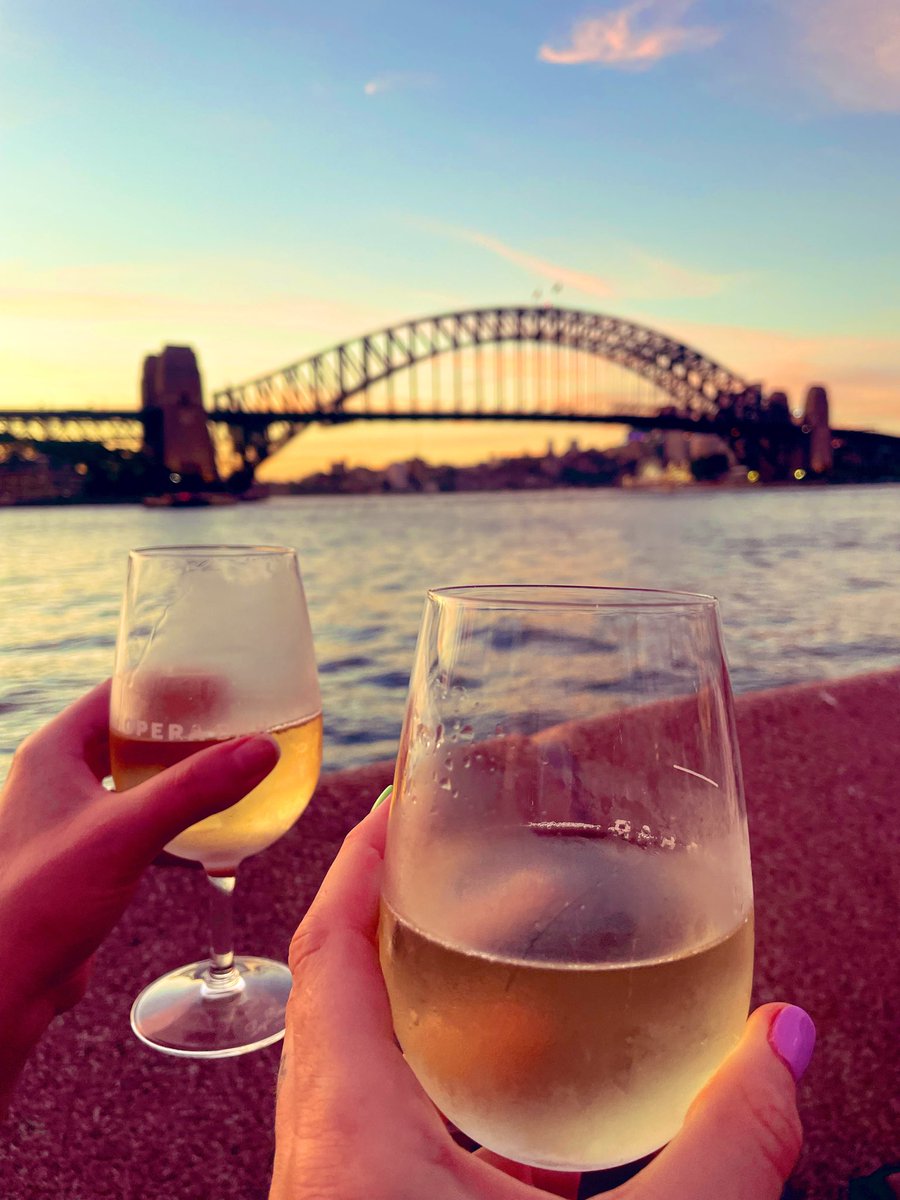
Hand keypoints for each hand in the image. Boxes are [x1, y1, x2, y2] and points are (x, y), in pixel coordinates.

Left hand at [0, 680, 278, 1108]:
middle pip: (132, 733)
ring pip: (136, 779)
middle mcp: (56, 778)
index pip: (121, 693)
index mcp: (53, 751)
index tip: (225, 684)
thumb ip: (196, 788)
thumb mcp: (127, 833)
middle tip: (237, 726)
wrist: (6, 985)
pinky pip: (137, 822)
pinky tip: (209, 832)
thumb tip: (262, 748)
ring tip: (230, 772)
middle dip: (185, 730)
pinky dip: (173, 819)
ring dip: (181, 776)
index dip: (173, 684)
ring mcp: (68, 819)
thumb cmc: (41, 902)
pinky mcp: (83, 858)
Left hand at [272, 803, 812, 1199]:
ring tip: (500, 965)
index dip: (355, 868)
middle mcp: (328, 1162)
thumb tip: (789, 1045)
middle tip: (461, 870)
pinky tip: (532, 1113)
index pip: (324, 955)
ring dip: (426, 1012)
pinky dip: (457, 1102)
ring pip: (369, 1074)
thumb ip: (723, 1150)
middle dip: (395, 922)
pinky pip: (403, 1144)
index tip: (394, 810)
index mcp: (350, 1136)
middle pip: (340, 999)